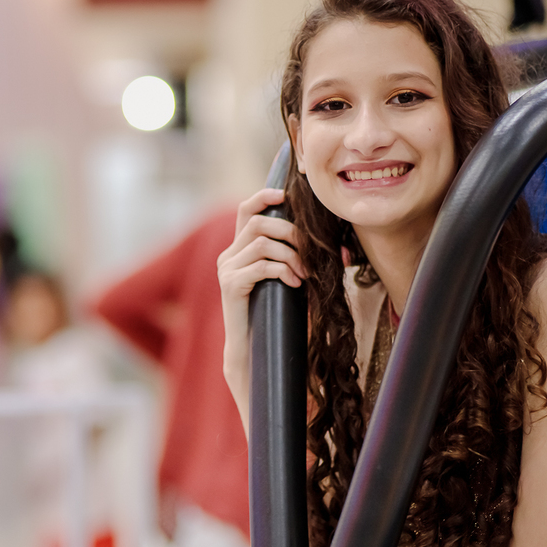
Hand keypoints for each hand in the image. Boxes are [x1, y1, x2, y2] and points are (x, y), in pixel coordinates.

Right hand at [217, 188, 306, 425]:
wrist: (253, 350)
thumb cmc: (274, 314)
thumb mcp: (283, 278)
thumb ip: (289, 255)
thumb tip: (320, 236)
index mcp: (238, 249)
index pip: (245, 209)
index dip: (264, 197)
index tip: (286, 196)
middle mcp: (228, 256)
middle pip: (258, 223)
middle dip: (290, 233)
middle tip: (309, 253)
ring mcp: (226, 270)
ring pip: (262, 242)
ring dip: (291, 255)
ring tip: (305, 274)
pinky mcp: (230, 286)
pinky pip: (261, 266)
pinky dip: (283, 271)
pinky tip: (295, 285)